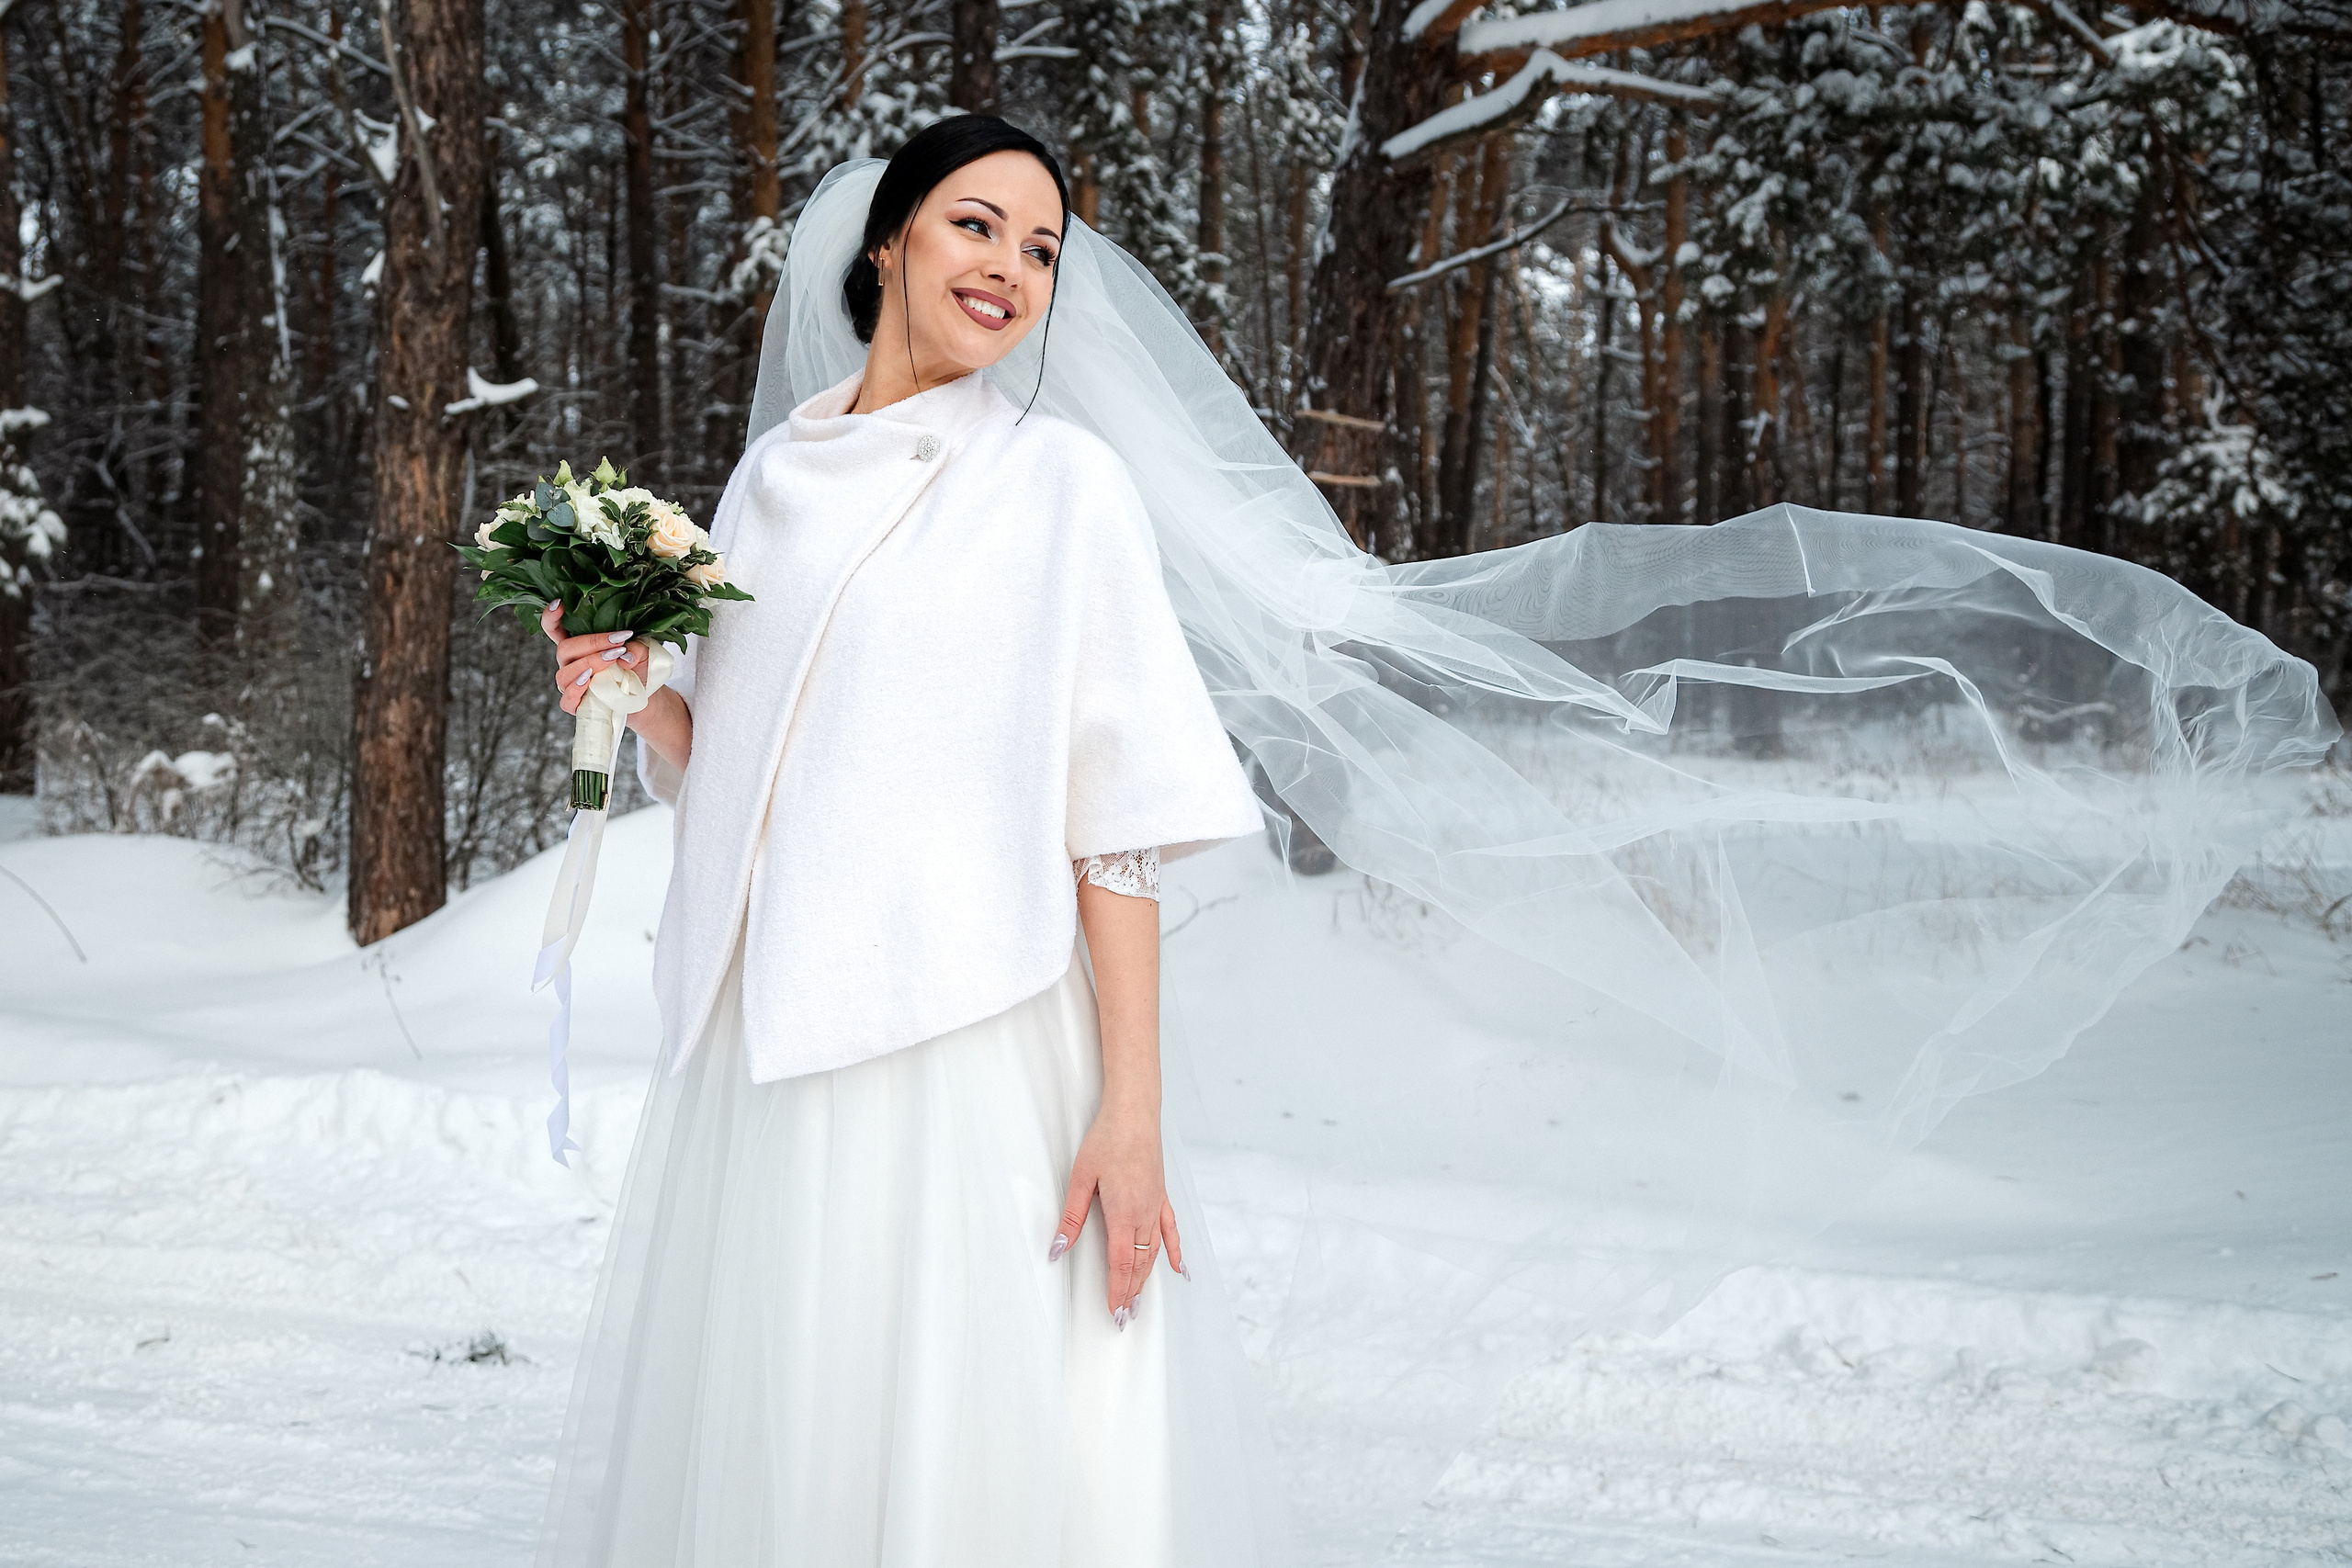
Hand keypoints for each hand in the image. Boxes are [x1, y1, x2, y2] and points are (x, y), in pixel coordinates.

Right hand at [542, 601, 651, 716]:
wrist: (646, 694)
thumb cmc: (637, 666)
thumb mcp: (642, 650)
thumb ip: (635, 647)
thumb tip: (624, 654)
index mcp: (578, 644)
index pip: (554, 628)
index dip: (550, 616)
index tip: (559, 604)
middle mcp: (570, 663)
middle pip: (564, 648)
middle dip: (591, 643)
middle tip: (618, 642)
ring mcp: (571, 685)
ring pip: (565, 674)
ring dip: (589, 664)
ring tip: (612, 660)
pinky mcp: (577, 705)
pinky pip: (567, 700)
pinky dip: (577, 691)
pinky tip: (591, 682)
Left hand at [1050, 1106, 1188, 1328]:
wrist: (1135, 1112)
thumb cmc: (1107, 1140)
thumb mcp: (1080, 1179)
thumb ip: (1071, 1218)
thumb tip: (1056, 1249)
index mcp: (1124, 1213)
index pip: (1121, 1263)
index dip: (1117, 1291)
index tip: (1114, 1312)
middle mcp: (1144, 1214)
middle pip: (1139, 1263)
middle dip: (1131, 1293)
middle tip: (1124, 1318)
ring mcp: (1156, 1206)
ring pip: (1154, 1252)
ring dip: (1147, 1279)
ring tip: (1140, 1302)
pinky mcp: (1161, 1195)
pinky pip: (1170, 1230)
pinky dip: (1175, 1252)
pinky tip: (1179, 1269)